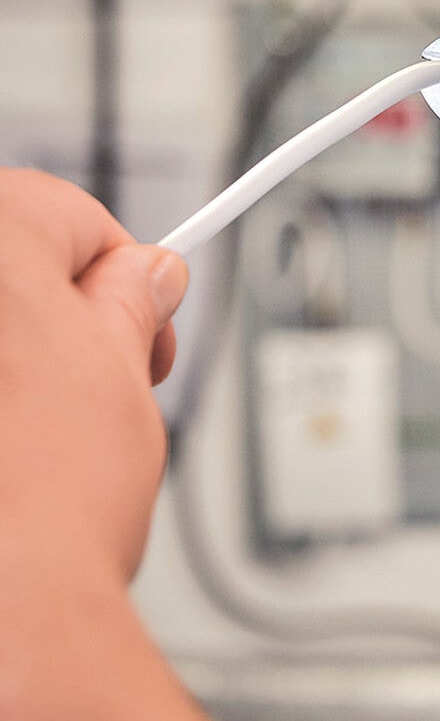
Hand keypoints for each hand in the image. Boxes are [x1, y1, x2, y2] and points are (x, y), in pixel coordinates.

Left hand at [0, 169, 185, 580]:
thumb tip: (143, 275)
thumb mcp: (123, 374)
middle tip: (92, 378)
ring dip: (4, 367)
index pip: (68, 218)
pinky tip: (0, 457)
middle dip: (51, 313)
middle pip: (0, 270)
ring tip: (30, 434)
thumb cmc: (44, 503)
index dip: (119, 274)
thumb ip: (129, 302)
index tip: (141, 315)